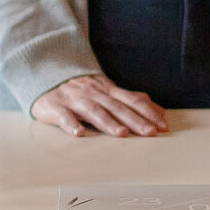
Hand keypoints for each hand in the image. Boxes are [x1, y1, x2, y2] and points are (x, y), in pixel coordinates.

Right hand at [31, 74, 168, 137]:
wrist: (47, 76)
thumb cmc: (83, 90)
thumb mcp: (108, 91)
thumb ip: (131, 100)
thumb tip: (159, 111)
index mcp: (108, 91)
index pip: (132, 101)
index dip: (148, 112)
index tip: (162, 126)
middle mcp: (94, 94)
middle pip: (117, 107)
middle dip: (135, 120)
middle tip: (150, 133)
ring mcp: (75, 100)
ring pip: (94, 111)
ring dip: (108, 122)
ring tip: (121, 133)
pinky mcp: (56, 107)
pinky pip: (63, 115)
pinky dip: (71, 123)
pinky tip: (78, 133)